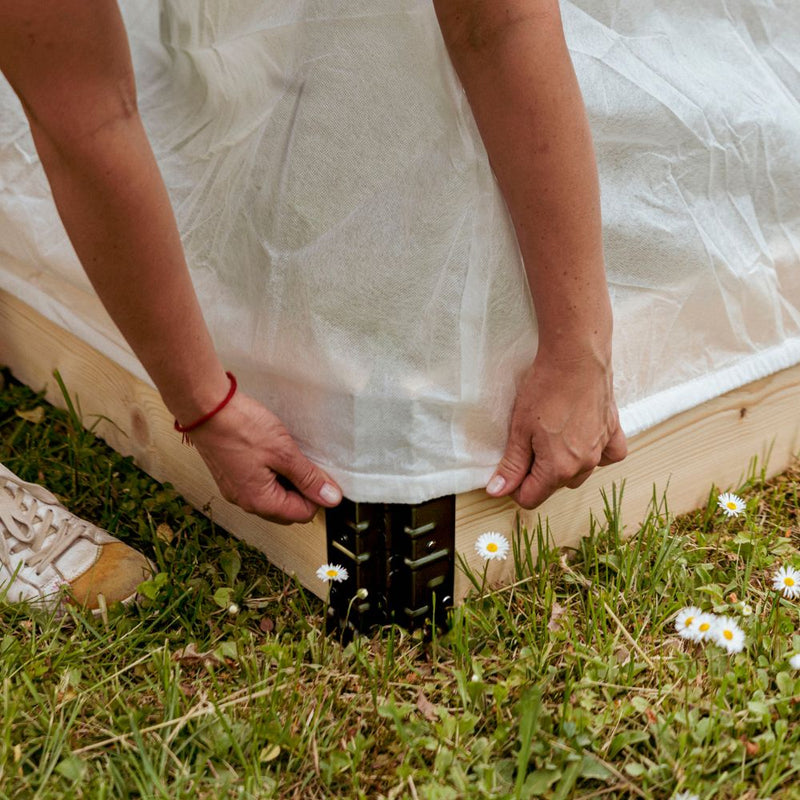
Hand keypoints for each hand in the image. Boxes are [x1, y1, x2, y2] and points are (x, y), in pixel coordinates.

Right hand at [187, 392, 341, 523]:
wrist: (205, 408)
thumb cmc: (240, 427)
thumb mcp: (284, 452)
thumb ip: (308, 478)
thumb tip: (330, 498)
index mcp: (260, 501)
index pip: (303, 514)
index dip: (317, 494)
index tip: (321, 473)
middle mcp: (245, 501)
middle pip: (286, 509)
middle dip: (302, 490)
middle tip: (306, 463)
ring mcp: (235, 489)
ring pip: (272, 497)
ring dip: (286, 481)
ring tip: (288, 455)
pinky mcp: (230, 476)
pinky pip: (258, 485)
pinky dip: (271, 474)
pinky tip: (273, 452)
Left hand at [486, 349, 626, 508]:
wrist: (575, 358)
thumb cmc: (545, 390)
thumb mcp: (520, 430)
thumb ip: (511, 465)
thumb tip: (497, 491)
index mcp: (558, 469)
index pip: (531, 498)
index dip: (515, 485)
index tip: (510, 466)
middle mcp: (584, 465)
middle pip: (554, 485)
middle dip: (538, 472)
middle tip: (528, 443)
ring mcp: (602, 449)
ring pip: (580, 473)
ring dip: (565, 464)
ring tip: (552, 436)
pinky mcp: (613, 431)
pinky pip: (609, 455)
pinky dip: (597, 452)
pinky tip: (584, 439)